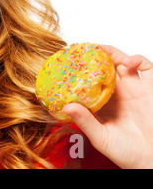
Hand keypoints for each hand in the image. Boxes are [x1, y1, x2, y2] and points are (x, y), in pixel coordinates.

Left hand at [63, 45, 152, 168]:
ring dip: (112, 53)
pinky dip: (136, 59)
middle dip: (94, 57)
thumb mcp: (100, 137)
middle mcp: (117, 93)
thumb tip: (67, 106)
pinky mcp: (150, 88)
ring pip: (121, 63)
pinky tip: (127, 61)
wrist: (152, 161)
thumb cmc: (127, 153)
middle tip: (82, 50)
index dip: (79, 71)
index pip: (88, 81)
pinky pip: (146, 67)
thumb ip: (85, 121)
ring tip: (101, 50)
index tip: (67, 62)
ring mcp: (134, 89)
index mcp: (102, 103)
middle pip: (104, 68)